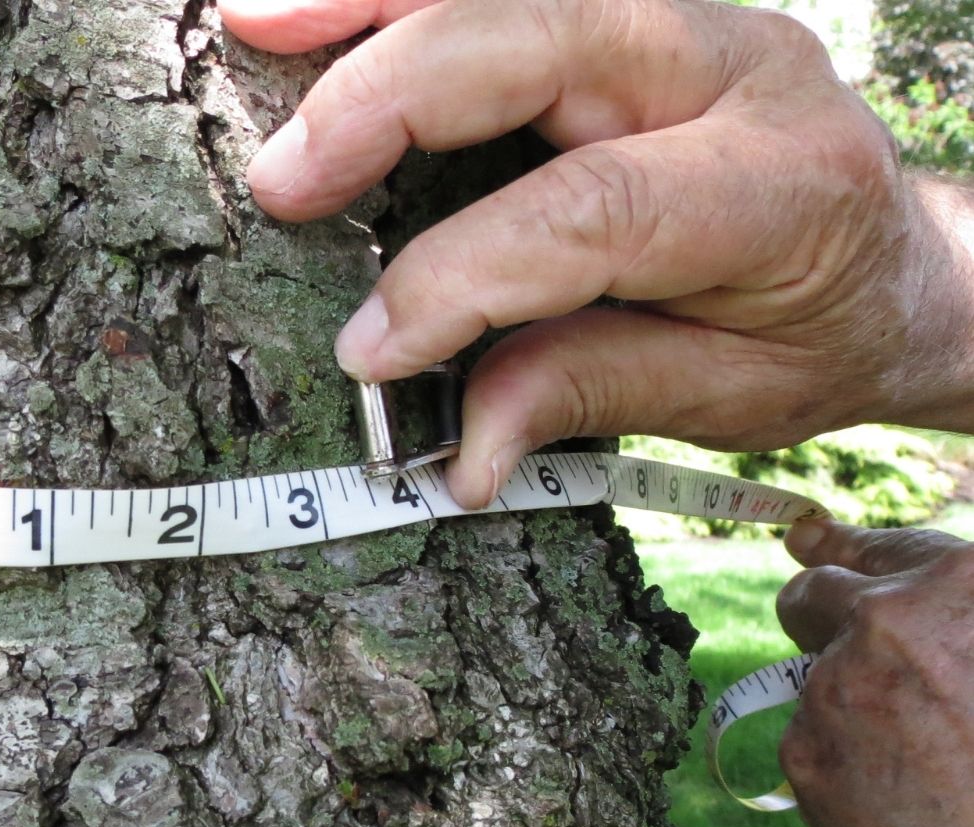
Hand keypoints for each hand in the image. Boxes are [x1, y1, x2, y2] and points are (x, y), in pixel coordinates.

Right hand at [221, 0, 973, 507]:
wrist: (895, 261)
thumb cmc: (817, 336)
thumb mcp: (731, 399)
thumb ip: (592, 395)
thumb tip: (458, 456)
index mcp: (777, 185)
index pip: (592, 208)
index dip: (462, 278)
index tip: (369, 351)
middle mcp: (731, 68)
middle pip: (537, 43)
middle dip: (391, 104)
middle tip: (283, 183)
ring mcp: (678, 19)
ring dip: (372, 5)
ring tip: (256, 26)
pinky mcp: (629, 12)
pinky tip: (317, 10)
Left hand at [778, 519, 973, 826]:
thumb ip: (952, 618)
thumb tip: (883, 595)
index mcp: (964, 583)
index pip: (883, 549)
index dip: (842, 546)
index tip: (807, 539)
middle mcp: (893, 618)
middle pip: (812, 592)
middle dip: (813, 615)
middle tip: (833, 647)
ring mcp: (840, 681)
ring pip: (809, 674)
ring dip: (840, 700)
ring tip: (912, 759)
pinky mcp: (804, 746)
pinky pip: (807, 737)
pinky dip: (838, 762)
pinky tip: (892, 799)